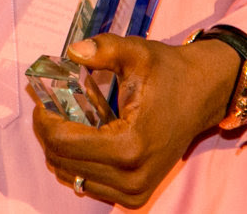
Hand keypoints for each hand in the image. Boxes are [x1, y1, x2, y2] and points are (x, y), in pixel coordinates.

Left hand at [32, 34, 239, 207]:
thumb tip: (72, 51)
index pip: (63, 143)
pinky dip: (77, 163)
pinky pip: (88, 185)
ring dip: (61, 149)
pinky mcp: (135, 197)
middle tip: (49, 107)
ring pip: (72, 177)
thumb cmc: (170, 73)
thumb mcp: (138, 52)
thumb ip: (105, 49)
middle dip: (49, 132)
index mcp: (129, 146)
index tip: (43, 99)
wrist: (203, 95)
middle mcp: (131, 177)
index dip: (44, 120)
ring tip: (64, 120)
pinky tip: (82, 137)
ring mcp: (134, 192)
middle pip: (62, 162)